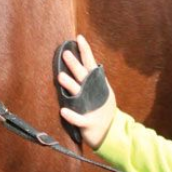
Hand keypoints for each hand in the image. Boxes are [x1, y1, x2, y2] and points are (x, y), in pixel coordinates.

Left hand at [58, 34, 116, 149]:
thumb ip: (91, 79)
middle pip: (83, 76)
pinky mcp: (88, 123)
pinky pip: (78, 119)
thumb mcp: (100, 91)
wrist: (111, 133)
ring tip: (60, 77)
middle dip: (75, 65)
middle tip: (65, 54)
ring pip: (79, 95)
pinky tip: (63, 110)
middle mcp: (94, 94)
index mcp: (97, 85)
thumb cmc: (101, 109)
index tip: (79, 38)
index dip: (85, 51)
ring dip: (70, 85)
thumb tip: (81, 61)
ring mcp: (92, 108)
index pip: (90, 64)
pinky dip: (72, 115)